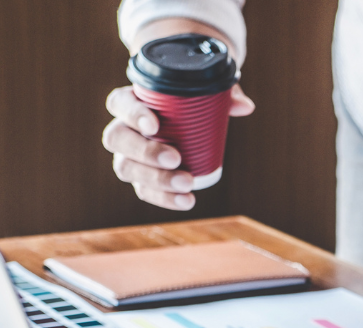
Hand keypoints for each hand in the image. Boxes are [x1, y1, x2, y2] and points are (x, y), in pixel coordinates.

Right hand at [101, 83, 253, 209]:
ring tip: (186, 183)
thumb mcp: (206, 92)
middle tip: (176, 158)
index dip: (132, 114)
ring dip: (156, 179)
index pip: (119, 103)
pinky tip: (186, 201)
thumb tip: (245, 107)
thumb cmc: (190, 102)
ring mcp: (128, 156)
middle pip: (117, 139)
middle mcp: (123, 129)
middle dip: (146, 152)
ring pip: (127, 168)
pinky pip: (144, 190)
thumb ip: (224, 93)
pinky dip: (164, 198)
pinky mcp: (141, 178)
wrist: (186, 124)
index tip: (154, 125)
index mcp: (131, 101)